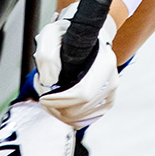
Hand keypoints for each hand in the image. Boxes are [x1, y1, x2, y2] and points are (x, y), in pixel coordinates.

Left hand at [31, 2, 118, 125]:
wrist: (86, 37)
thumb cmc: (69, 35)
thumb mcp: (52, 35)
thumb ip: (46, 56)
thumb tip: (50, 82)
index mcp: (104, 63)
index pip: (82, 94)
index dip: (59, 100)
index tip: (43, 97)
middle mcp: (111, 80)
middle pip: (80, 109)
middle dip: (56, 108)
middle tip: (43, 98)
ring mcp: (110, 93)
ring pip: (81, 118)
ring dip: (59, 113)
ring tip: (49, 100)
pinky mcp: (105, 103)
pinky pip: (84, 120)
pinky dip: (68, 117)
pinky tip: (59, 105)